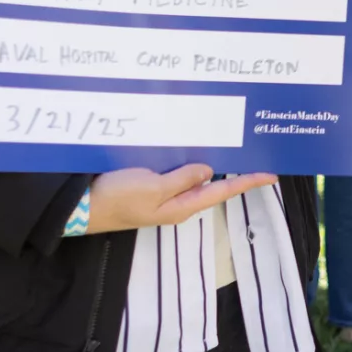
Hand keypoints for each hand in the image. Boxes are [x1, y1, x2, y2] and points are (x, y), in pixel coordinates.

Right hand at [86, 164, 277, 233]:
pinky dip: (186, 159)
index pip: (222, 190)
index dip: (247, 181)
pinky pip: (174, 171)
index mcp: (182, 206)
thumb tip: (209, 170)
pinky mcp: (147, 185)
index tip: (272, 174)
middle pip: (211, 183)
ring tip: (231, 144)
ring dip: (210, 161)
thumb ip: (183, 179)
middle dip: (233, 169)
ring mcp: (161, 194)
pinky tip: (191, 145)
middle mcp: (176, 202)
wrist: (80, 207)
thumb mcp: (153, 189)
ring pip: (193, 175)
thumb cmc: (117, 198)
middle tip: (253, 151)